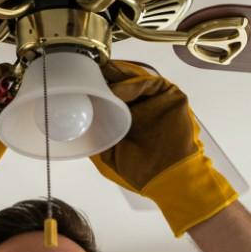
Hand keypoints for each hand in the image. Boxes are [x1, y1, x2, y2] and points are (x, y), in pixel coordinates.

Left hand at [90, 60, 237, 236]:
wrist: (167, 179)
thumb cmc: (142, 170)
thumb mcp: (109, 154)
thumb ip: (97, 137)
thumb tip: (77, 124)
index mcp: (129, 117)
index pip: (113, 94)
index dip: (99, 87)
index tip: (82, 81)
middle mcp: (144, 106)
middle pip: (124, 82)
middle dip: (106, 76)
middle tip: (89, 71)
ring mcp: (159, 100)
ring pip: (137, 79)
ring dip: (117, 78)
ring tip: (101, 80)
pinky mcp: (173, 97)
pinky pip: (152, 83)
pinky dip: (134, 83)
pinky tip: (118, 90)